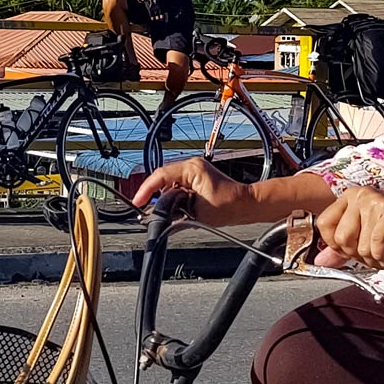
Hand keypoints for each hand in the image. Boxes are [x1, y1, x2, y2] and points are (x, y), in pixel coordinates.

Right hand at [133, 157, 253, 226]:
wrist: (245, 205)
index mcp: (192, 169)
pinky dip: (171, 195)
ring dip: (163, 196)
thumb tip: (159, 217)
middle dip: (153, 194)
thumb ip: (175, 215)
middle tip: (144, 208)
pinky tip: (171, 207)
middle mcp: (192, 165)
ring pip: (168, 182)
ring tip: (159, 210)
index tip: (138, 202)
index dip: (146, 189)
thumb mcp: (197, 215)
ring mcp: (194, 170)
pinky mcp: (196, 177)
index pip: (160, 175)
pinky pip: (176, 184)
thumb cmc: (229, 206)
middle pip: (162, 177)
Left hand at [314, 186, 383, 269]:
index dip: (336, 246)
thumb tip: (320, 261)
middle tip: (374, 255)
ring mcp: (376, 199)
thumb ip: (341, 248)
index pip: (325, 225)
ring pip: (362, 245)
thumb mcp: (364, 235)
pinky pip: (378, 242)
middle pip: (342, 238)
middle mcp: (359, 195)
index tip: (352, 251)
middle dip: (358, 256)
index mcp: (348, 198)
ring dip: (376, 260)